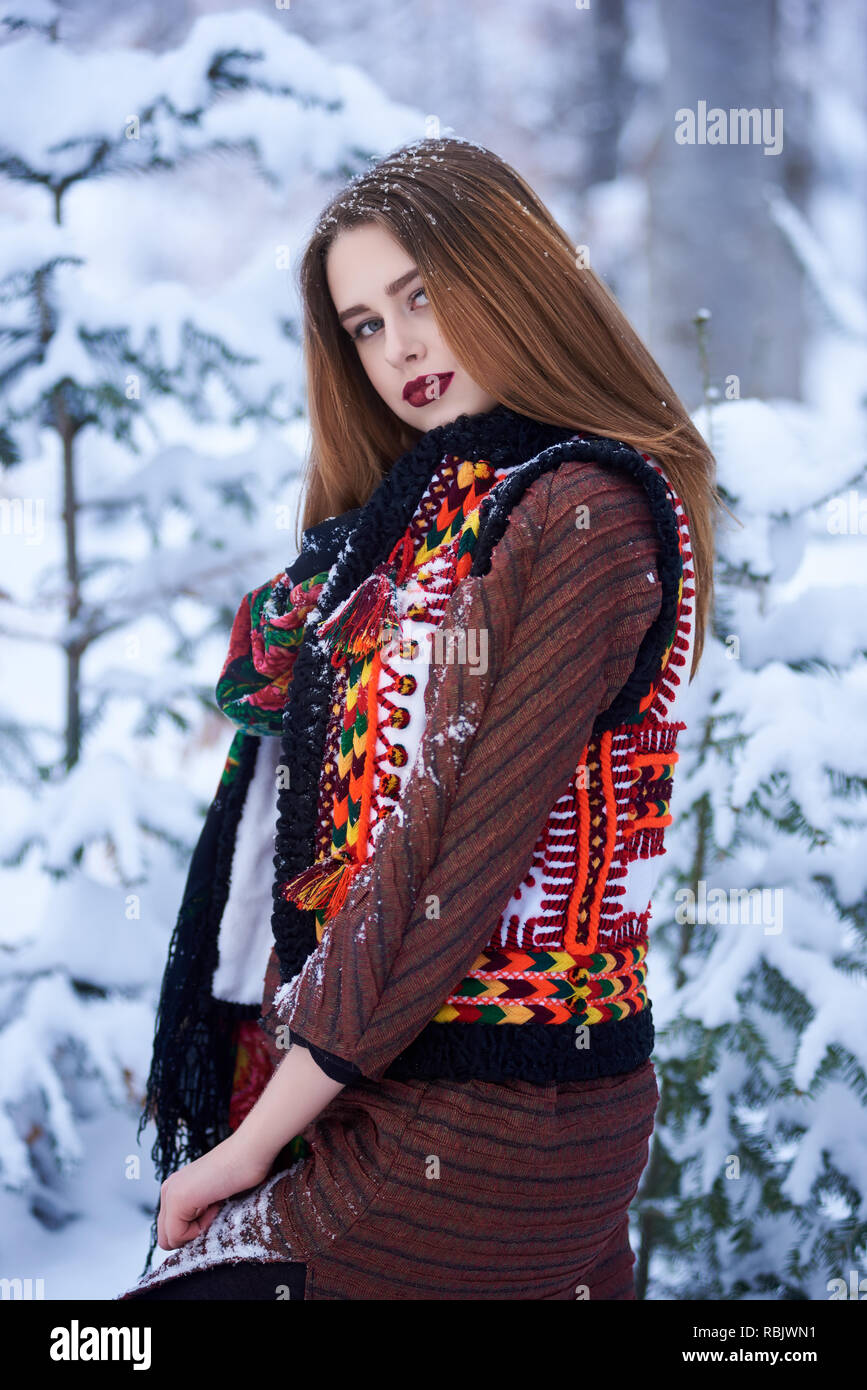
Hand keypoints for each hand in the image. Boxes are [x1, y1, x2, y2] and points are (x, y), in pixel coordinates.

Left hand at [157, 1133, 273, 1251]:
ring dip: (196, 1232)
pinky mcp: (177, 1200)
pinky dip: (199, 1229)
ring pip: (169, 1240)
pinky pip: (177, 1236)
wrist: (251, 1150)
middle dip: (190, 1236)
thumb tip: (195, 1234)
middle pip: (166, 1238)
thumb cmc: (242, 1169)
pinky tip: (214, 1205)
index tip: (213, 1209)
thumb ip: (200, 1209)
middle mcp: (168, 1189)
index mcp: (175, 1187)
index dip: (193, 1232)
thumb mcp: (214, 1194)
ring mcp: (170, 1193)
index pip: (170, 1230)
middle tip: (213, 1212)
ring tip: (214, 1206)